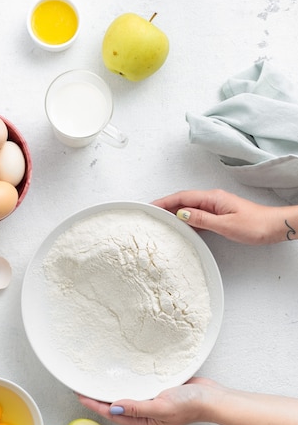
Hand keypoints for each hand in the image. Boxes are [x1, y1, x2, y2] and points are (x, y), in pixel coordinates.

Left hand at [77, 377, 217, 424]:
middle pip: (117, 405)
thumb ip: (137, 407)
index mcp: (145, 421)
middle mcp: (147, 412)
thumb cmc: (191, 405)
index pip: (113, 413)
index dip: (95, 404)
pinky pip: (140, 385)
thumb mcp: (160, 406)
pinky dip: (130, 380)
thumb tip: (112, 406)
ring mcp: (154, 400)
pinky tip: (124, 373)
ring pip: (128, 395)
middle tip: (83, 385)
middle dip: (100, 397)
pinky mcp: (161, 389)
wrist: (213, 398)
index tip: (80, 395)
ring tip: (98, 379)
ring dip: (114, 388)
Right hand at [152, 189, 292, 243]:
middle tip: (151, 214)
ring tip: (161, 221)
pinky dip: (186, 220)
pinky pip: (197, 215)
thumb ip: (202, 219)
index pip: (182, 197)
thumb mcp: (225, 225)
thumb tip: (181, 214)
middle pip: (183, 201)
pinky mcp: (219, 215)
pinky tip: (181, 227)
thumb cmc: (255, 225)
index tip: (151, 206)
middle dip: (166, 206)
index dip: (165, 202)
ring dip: (175, 213)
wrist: (274, 227)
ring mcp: (216, 207)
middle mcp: (212, 199)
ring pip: (189, 208)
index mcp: (212, 198)